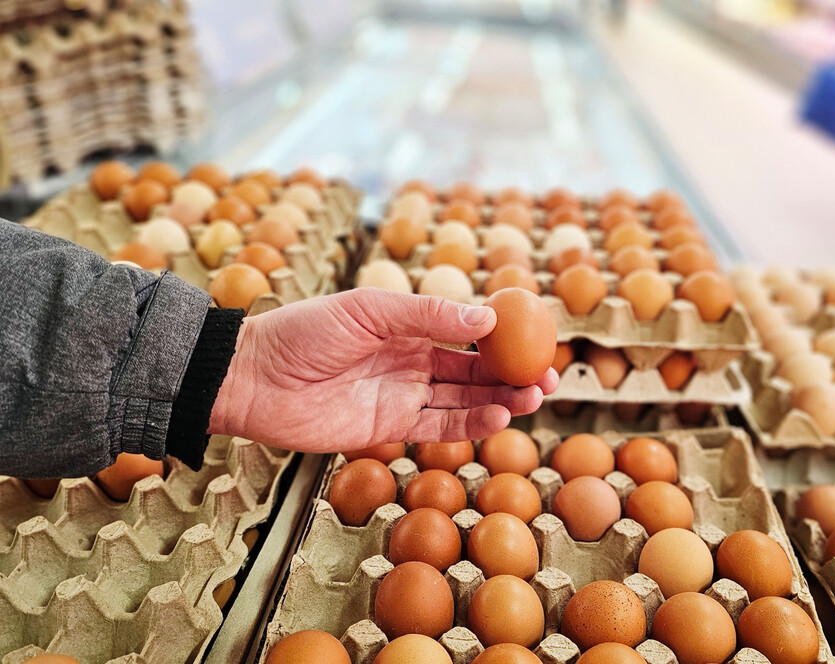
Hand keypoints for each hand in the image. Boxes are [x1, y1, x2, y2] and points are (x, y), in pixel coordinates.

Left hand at [208, 289, 557, 453]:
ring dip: (502, 399)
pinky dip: (472, 423)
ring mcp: (403, 395)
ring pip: (465, 399)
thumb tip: (488, 320)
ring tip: (534, 396)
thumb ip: (428, 315)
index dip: (505, 338)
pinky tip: (499, 416)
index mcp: (408, 325)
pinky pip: (441, 426)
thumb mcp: (369, 311)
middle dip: (514, 373)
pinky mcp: (391, 428)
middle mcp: (412, 360)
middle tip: (549, 377)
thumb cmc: (304, 332)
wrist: (253, 379)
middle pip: (475, 369)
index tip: (537, 338)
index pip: (468, 331)